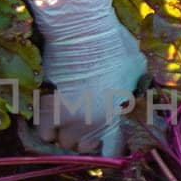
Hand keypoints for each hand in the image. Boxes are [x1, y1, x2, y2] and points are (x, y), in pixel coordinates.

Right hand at [26, 0, 147, 156]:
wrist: (82, 30)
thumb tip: (133, 91)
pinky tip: (50, 117)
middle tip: (82, 124)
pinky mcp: (49, 108)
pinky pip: (44, 133)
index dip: (108, 147)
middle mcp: (93, 124)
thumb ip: (134, 87)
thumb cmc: (114, 45)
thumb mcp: (137, 67)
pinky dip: (46, 128)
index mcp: (117, 115)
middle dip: (83, 138)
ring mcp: (69, 118)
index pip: (113, 150)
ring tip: (65, 120)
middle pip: (84, 147)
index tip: (104, 140)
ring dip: (64, 133)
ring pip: (64, 142)